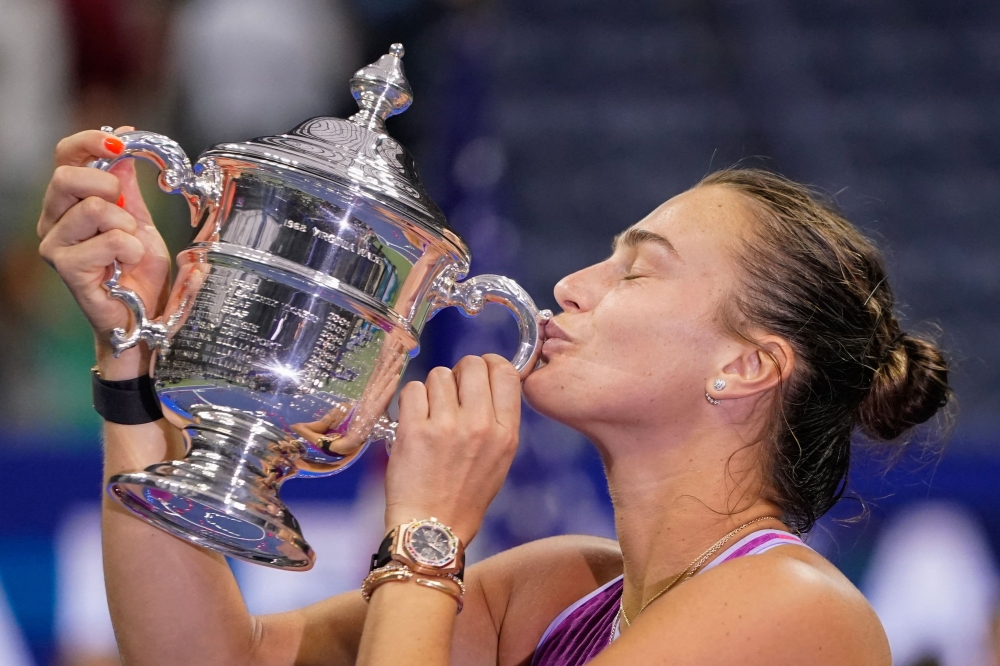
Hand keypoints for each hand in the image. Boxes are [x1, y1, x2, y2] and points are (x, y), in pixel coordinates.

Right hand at [37, 128, 170, 378]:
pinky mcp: (67, 268)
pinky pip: (108, 240)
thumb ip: (128, 188)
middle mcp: (53, 221)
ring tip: (131, 248)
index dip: (91, 141)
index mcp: (68, 203)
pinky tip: (127, 265)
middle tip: (127, 212)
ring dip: (127, 226)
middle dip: (108, 186)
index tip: (121, 139)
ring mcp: (55, 245)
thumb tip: (122, 148)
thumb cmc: (136, 272)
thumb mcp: (139, 221)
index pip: (65, 156)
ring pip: (92, 208)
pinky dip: (131, 249)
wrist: (142, 315)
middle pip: (67, 176)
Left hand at [384, 354, 521, 545]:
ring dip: (433, 389)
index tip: (478, 372)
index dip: (490, 364)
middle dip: (459, 372)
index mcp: (506, 433)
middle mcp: (480, 425)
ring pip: (439, 375)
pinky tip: (414, 420)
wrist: (432, 530)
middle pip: (472, 364)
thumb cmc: (464, 497)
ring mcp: (447, 426)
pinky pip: (413, 389)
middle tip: (450, 393)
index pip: (506, 373)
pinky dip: (411, 400)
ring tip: (430, 414)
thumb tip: (485, 381)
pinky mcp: (414, 431)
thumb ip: (497, 420)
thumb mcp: (500, 460)